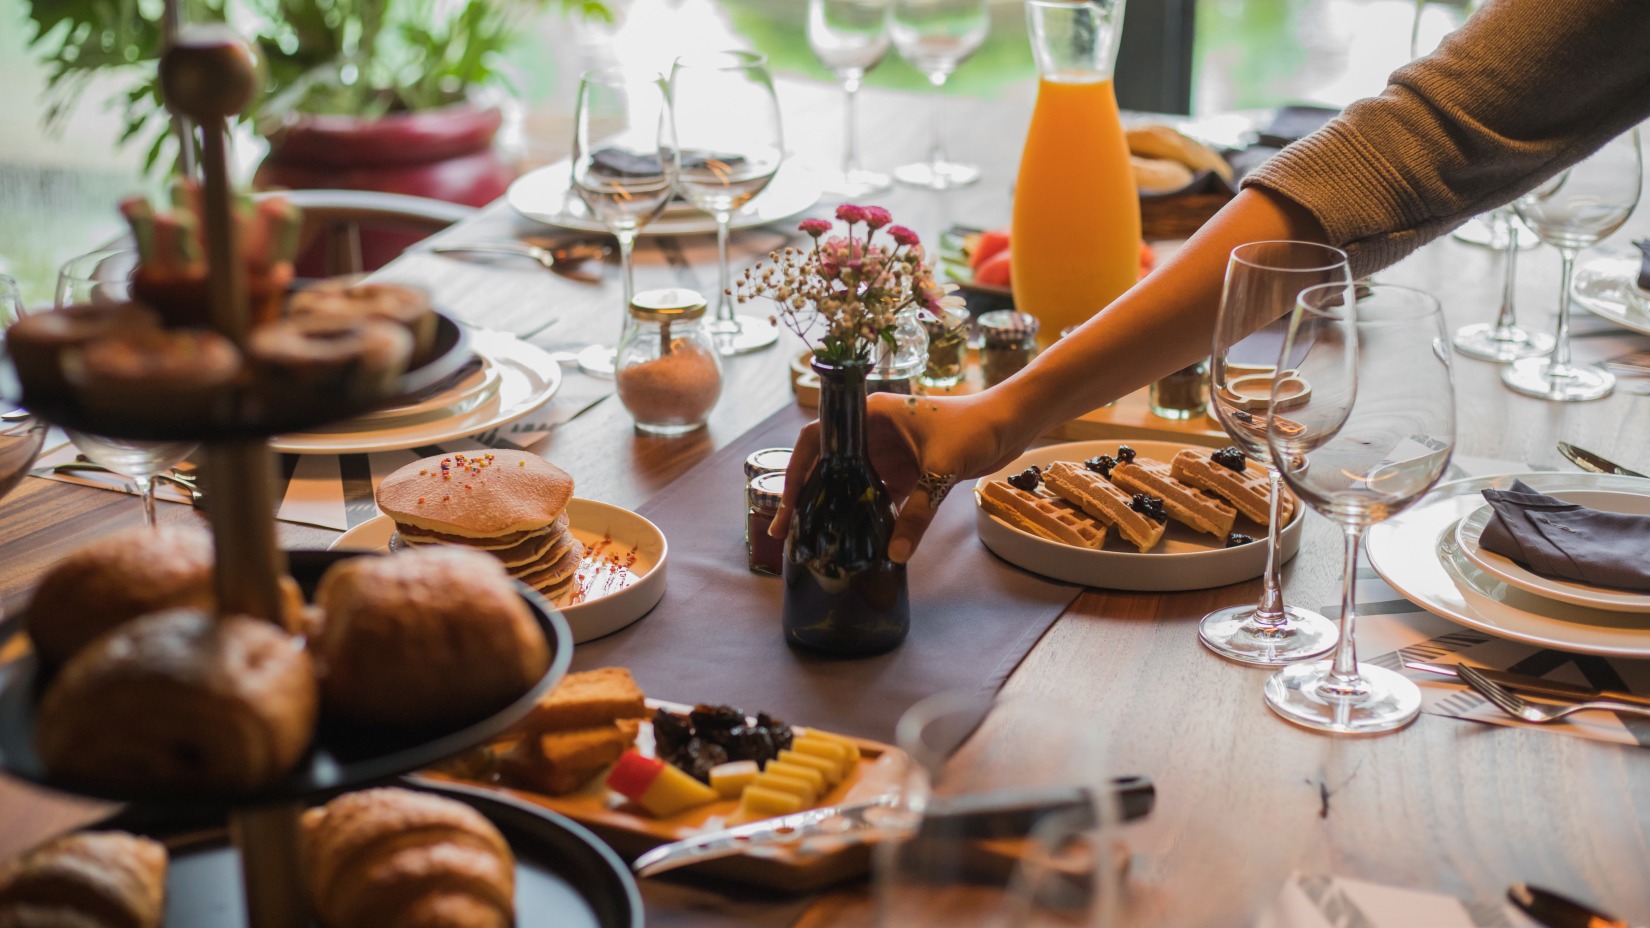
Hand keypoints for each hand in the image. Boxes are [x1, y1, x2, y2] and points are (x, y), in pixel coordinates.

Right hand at [771, 391, 1030, 562]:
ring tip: (818, 540)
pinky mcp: (908, 470)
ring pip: (853, 483)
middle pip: (830, 465)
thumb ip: (918, 511)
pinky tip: (860, 541)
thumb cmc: (976, 426)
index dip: (797, 469)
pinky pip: (880, 495)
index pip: (817, 438)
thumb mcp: (941, 468)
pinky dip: (870, 516)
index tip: (789, 503)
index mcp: (870, 414)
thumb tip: (895, 554)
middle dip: (810, 496)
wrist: (1013, 422)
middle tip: (789, 531)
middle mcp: (874, 432)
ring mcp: (890, 452)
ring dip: (838, 508)